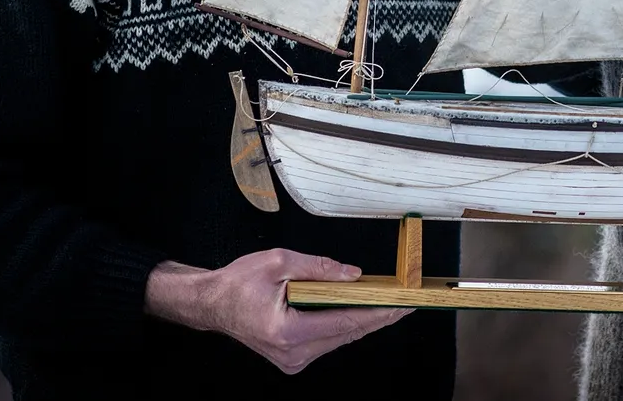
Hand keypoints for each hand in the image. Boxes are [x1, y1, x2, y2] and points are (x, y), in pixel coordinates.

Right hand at [144, 251, 408, 374]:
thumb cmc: (239, 281)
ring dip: (364, 320)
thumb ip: (318, 268)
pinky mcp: (293, 358)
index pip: (345, 321)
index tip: (403, 304)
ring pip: (340, 338)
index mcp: (287, 331)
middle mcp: (293, 353)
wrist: (213, 304)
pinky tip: (363, 310)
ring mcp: (293, 361)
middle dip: (379, 316)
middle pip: (348, 333)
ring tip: (391, 303)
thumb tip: (354, 275)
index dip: (378, 312)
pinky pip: (329, 340)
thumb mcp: (279, 262)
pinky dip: (346, 324)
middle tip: (409, 302)